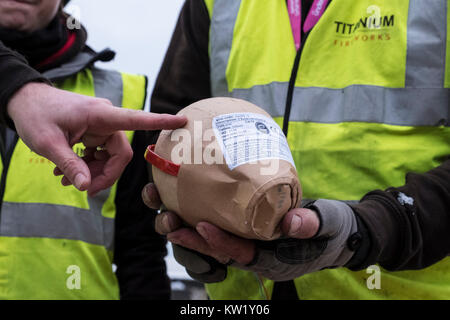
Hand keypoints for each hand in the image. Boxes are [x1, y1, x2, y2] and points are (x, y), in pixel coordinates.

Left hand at [7, 83, 185, 195]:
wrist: (22, 100)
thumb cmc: (34, 115)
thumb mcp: (47, 143)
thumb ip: (70, 165)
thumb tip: (88, 188)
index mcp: (100, 114)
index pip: (137, 119)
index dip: (161, 122)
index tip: (182, 120)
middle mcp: (105, 119)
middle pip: (120, 154)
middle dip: (105, 175)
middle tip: (84, 191)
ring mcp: (100, 126)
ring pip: (109, 157)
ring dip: (92, 172)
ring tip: (65, 180)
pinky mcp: (93, 131)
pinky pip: (99, 153)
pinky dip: (86, 165)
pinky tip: (65, 173)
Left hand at [142, 183, 359, 281]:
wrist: (330, 229)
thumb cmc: (329, 231)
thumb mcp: (326, 227)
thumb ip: (311, 225)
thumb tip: (295, 222)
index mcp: (268, 257)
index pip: (238, 254)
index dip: (218, 243)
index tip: (200, 227)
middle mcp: (249, 250)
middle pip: (212, 247)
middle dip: (187, 236)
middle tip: (167, 219)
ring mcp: (242, 235)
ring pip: (204, 233)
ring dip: (180, 220)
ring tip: (159, 201)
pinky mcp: (238, 221)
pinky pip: (211, 217)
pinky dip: (191, 206)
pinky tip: (176, 188)